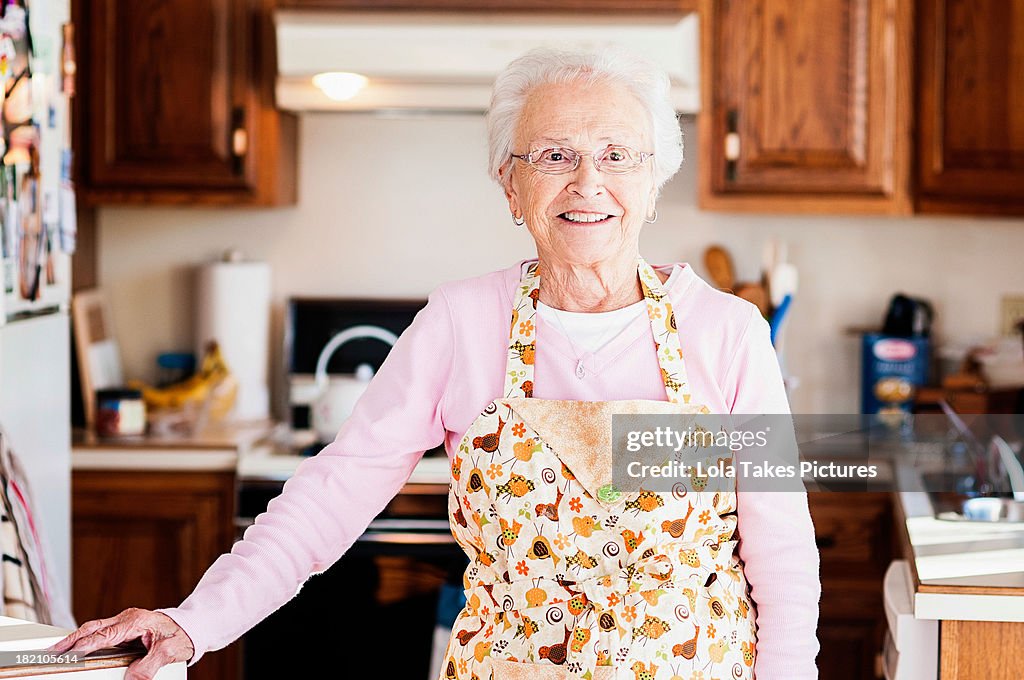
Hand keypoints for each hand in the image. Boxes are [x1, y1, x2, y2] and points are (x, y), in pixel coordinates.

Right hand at [46, 608, 194, 679]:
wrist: (192, 625)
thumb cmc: (182, 635)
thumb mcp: (169, 652)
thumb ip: (149, 666)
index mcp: (136, 621)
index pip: (104, 634)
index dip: (85, 645)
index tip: (68, 655)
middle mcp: (127, 618)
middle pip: (92, 627)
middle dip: (70, 640)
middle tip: (51, 653)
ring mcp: (125, 621)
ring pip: (94, 628)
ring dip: (76, 639)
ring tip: (57, 652)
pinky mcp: (125, 627)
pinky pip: (101, 632)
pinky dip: (87, 639)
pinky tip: (77, 648)